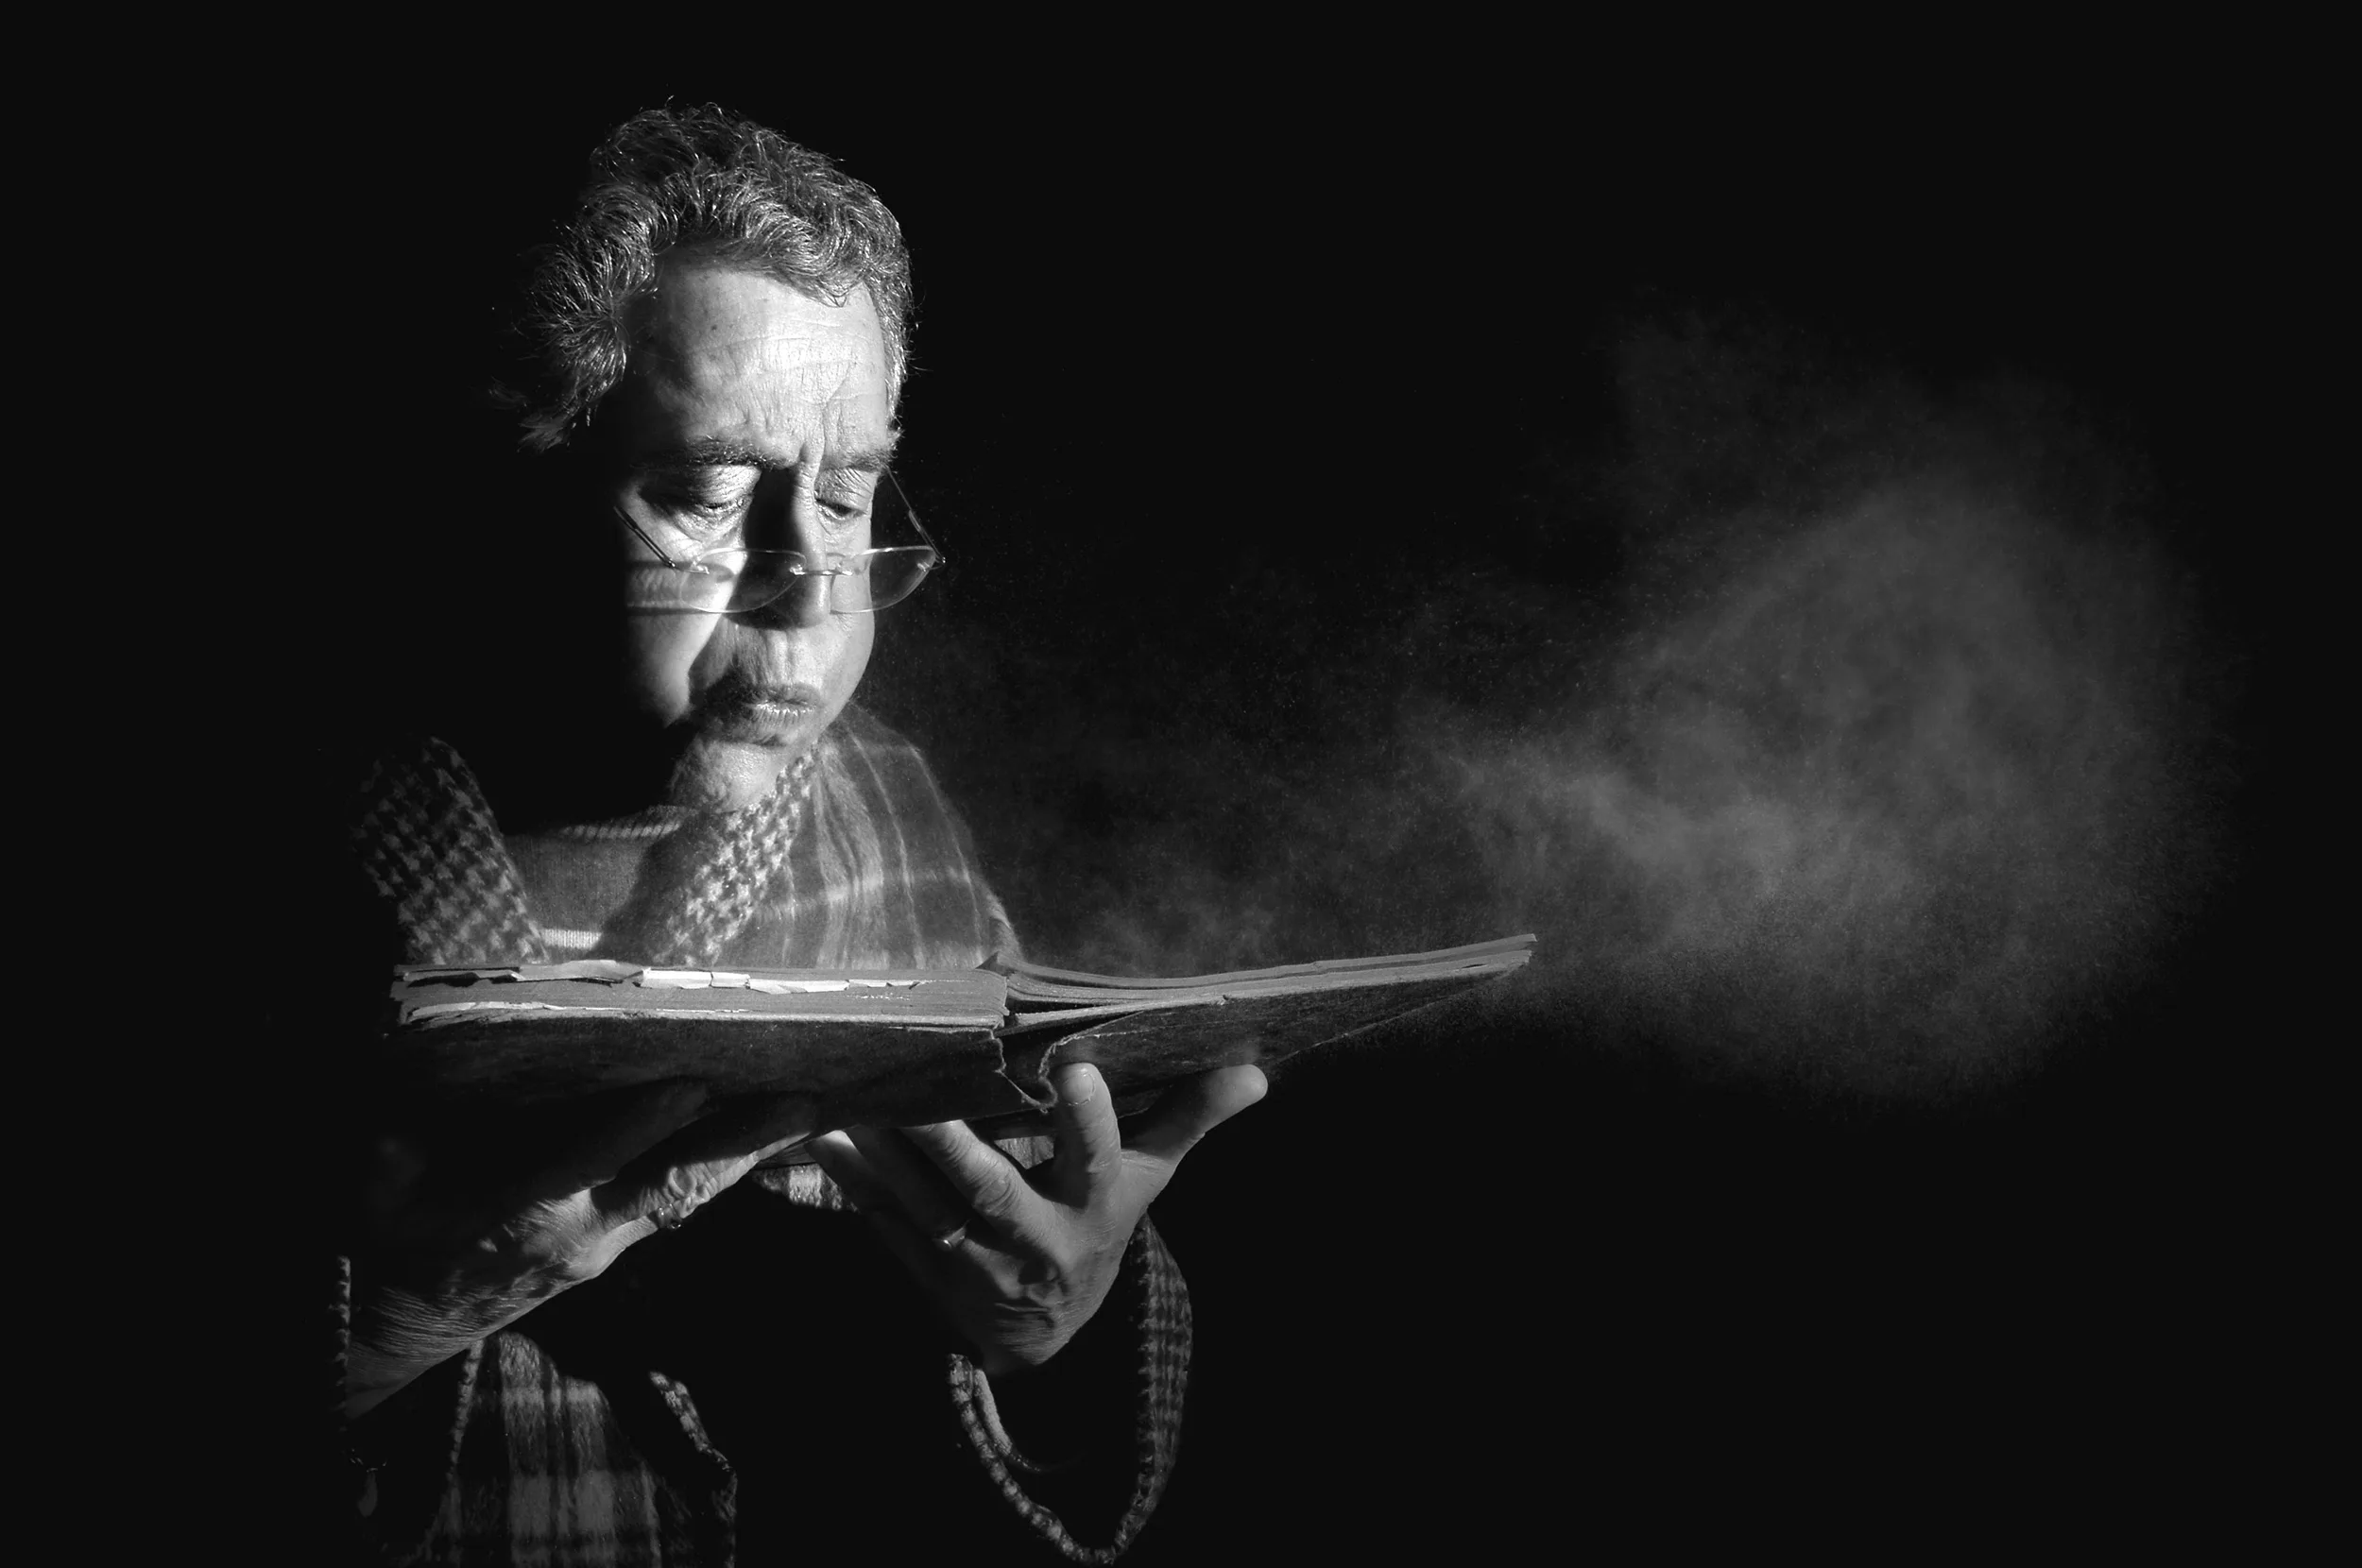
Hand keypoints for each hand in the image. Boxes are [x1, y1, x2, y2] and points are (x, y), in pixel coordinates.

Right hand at [347, 1083, 814, 1417]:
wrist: (410, 1323)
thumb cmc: (395, 1246)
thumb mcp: (378, 1197)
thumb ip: (390, 1156)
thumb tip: (396, 1116)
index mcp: (522, 1212)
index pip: (591, 1161)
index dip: (640, 1124)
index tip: (690, 1086)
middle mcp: (580, 1233)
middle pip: (674, 1182)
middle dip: (741, 1142)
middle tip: (803, 1102)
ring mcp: (604, 1247)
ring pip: (688, 1194)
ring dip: (748, 1153)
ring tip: (808, 1110)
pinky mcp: (614, 1249)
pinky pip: (677, 1203)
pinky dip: (721, 1168)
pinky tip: (763, 1137)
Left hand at [809, 1061, 1266, 1377]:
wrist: (1050, 1339)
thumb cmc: (1098, 1228)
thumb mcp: (1149, 1180)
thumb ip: (1190, 1119)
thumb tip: (1256, 1073)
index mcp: (1093, 1208)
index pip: (1097, 1160)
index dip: (1087, 1120)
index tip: (1073, 1067)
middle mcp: (1035, 1239)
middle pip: (991, 1191)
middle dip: (954, 1145)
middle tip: (919, 1093)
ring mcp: (975, 1263)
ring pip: (926, 1210)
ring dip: (884, 1162)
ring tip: (846, 1108)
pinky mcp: (927, 1272)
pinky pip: (886, 1226)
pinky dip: (855, 1185)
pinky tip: (825, 1139)